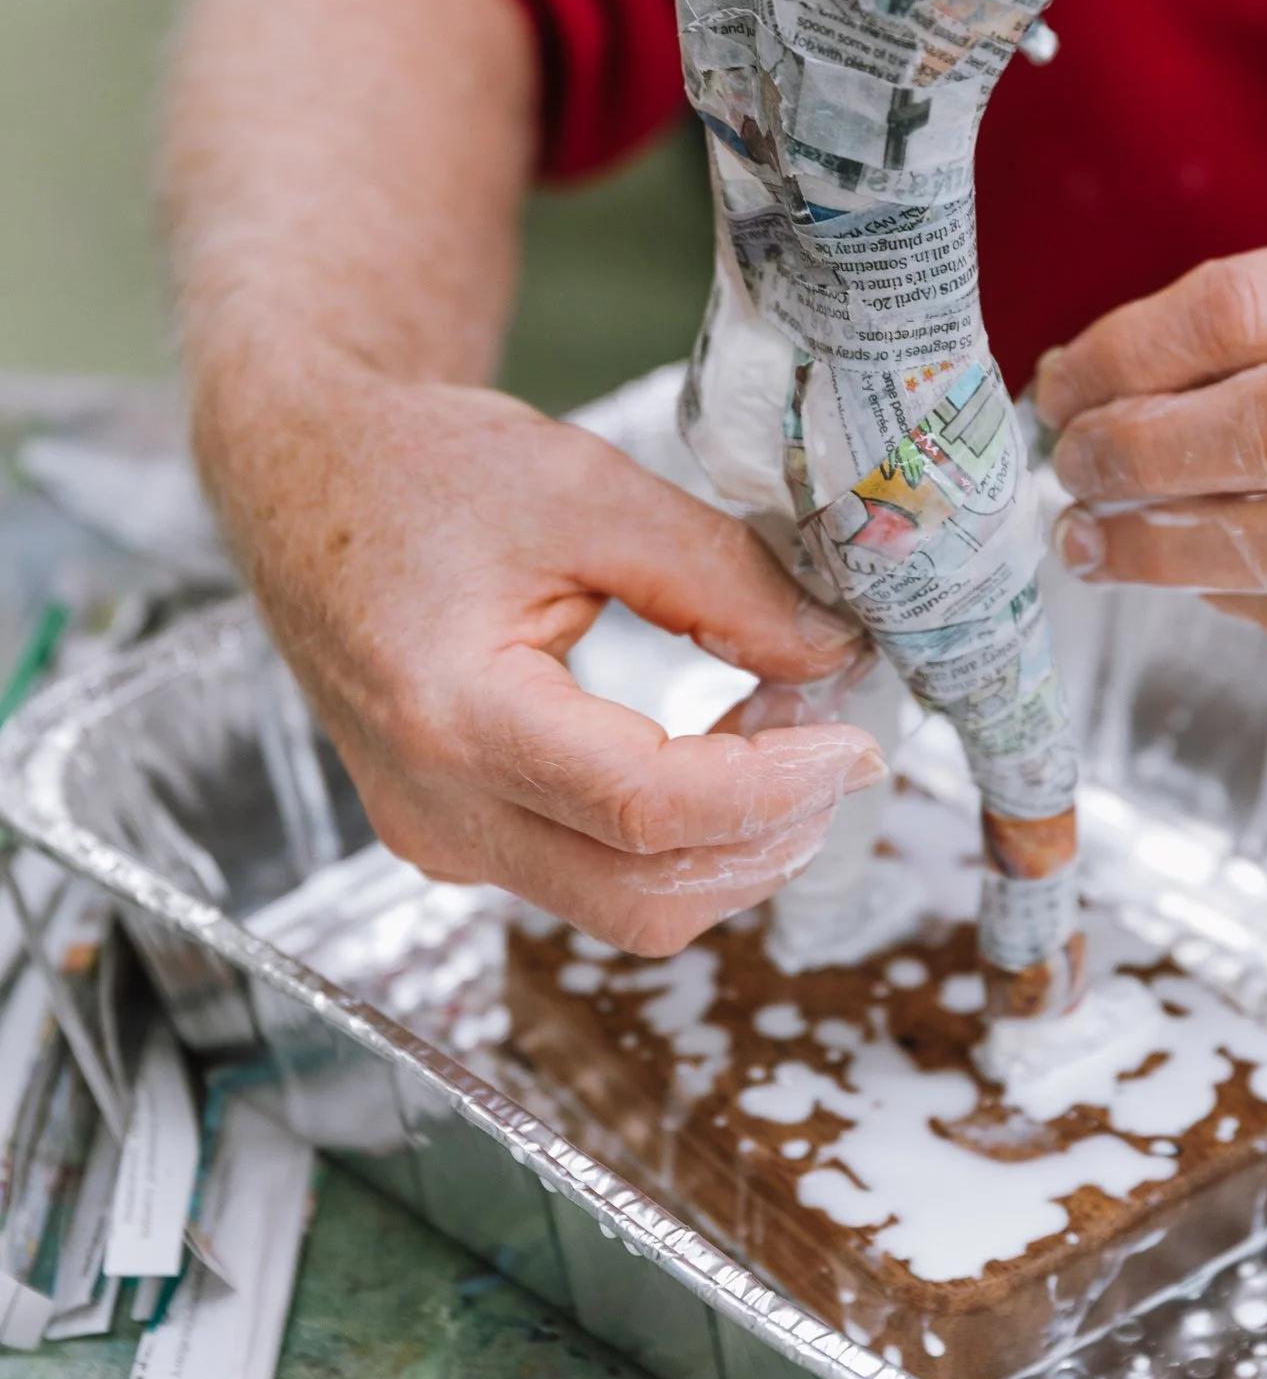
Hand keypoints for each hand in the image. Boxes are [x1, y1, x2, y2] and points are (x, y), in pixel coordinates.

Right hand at [204, 369, 882, 954]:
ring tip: (781, 738)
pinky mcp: (450, 839)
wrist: (304, 480)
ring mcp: (436, 840)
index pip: (645, 811)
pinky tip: (712, 754)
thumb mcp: (587, 489)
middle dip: (769, 838)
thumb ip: (720, 576)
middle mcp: (434, 808)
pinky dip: (672, 840)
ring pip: (623, 909)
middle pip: (643, 899)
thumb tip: (832, 655)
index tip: (851, 740)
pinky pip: (586, 878)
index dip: (773, 789)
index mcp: (452, 715)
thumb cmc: (420, 470)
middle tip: (841, 747)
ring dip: (728, 848)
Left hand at [1034, 227, 1266, 660]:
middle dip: (1139, 459)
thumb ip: (1233, 328)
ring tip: (1095, 542)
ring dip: (1166, 554)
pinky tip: (1197, 577)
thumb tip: (1077, 389)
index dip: (1123, 357)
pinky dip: (1243, 603)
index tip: (1062, 389)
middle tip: (1074, 471)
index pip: (1239, 311)